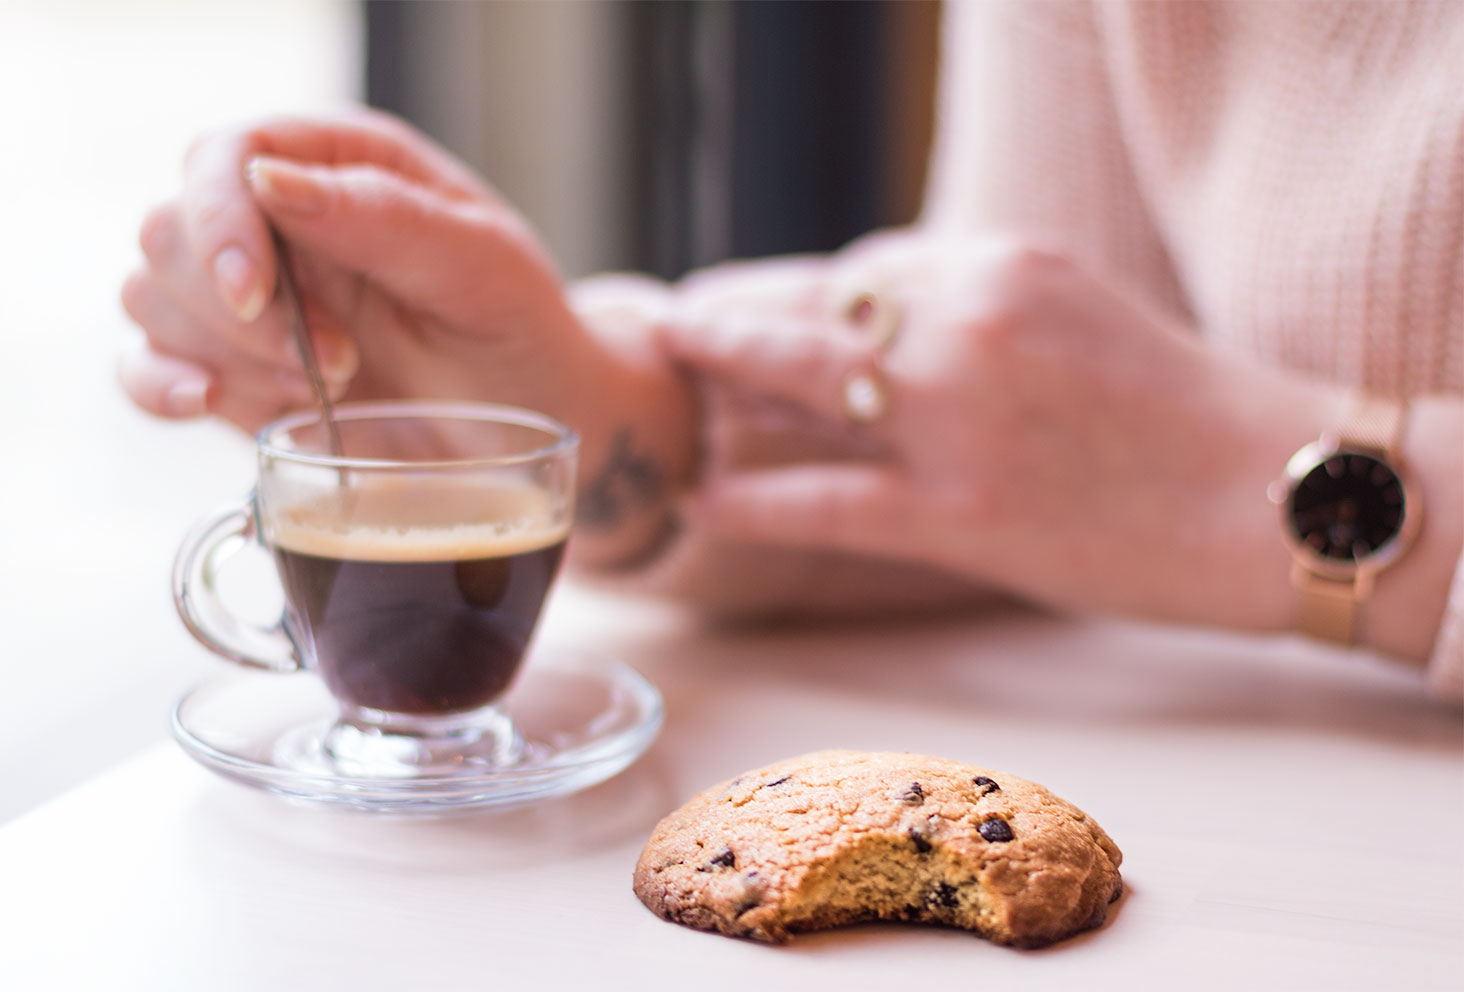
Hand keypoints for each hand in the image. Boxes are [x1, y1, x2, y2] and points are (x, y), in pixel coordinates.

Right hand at [118, 110, 593, 433]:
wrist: (537, 419)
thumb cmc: (521, 328)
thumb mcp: (482, 265)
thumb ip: (384, 217)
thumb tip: (270, 181)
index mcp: (341, 167)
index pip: (227, 156)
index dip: (219, 218)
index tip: (253, 291)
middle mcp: (282, 224)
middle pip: (172, 231)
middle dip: (232, 307)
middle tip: (335, 359)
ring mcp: (253, 301)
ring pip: (153, 298)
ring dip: (221, 352)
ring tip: (322, 387)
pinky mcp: (239, 372)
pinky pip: (149, 367)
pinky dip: (159, 386)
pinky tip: (203, 401)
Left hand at [664, 232, 1342, 630]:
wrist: (1278, 493)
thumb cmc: (1183, 411)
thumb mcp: (1077, 312)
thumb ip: (977, 307)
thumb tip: (879, 319)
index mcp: (1001, 263)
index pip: (860, 268)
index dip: (795, 296)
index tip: (752, 313)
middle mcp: (967, 322)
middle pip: (807, 305)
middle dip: (724, 315)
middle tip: (669, 324)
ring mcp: (958, 416)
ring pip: (800, 382)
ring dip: (716, 379)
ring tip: (662, 387)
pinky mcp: (962, 512)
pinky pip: (822, 501)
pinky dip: (748, 501)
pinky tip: (699, 502)